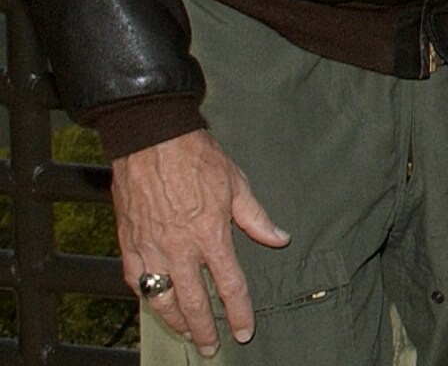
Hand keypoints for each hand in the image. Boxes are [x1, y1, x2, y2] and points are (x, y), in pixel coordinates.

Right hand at [110, 130, 289, 355]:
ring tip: (187, 334)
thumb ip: (257, 218)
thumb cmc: (197, 158)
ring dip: (176, 322)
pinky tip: (156, 305)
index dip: (239, 312)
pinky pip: (136, 282)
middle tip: (214, 347)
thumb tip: (280, 239)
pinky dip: (147, 298)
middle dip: (206, 330)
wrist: (153, 140)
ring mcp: (151, 249)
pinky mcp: (129, 245)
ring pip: (163, 300)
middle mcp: (180, 249)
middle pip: (195, 303)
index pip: (230, 285)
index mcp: (211, 235)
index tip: (244, 331)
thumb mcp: (237, 183)